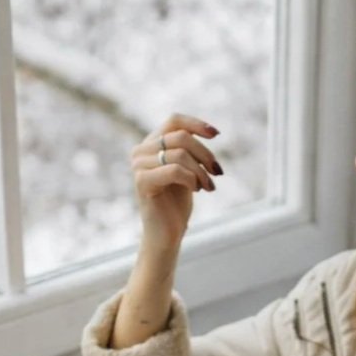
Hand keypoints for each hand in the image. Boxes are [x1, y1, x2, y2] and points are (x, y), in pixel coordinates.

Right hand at [130, 113, 222, 255]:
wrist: (166, 234)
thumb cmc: (177, 203)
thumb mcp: (187, 169)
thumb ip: (189, 149)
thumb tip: (209, 130)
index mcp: (150, 144)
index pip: (174, 120)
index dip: (196, 124)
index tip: (216, 134)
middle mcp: (140, 150)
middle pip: (181, 137)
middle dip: (205, 154)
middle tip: (217, 172)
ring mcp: (138, 165)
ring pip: (180, 154)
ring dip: (201, 171)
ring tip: (209, 186)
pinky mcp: (142, 181)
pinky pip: (175, 170)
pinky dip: (192, 179)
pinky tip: (197, 190)